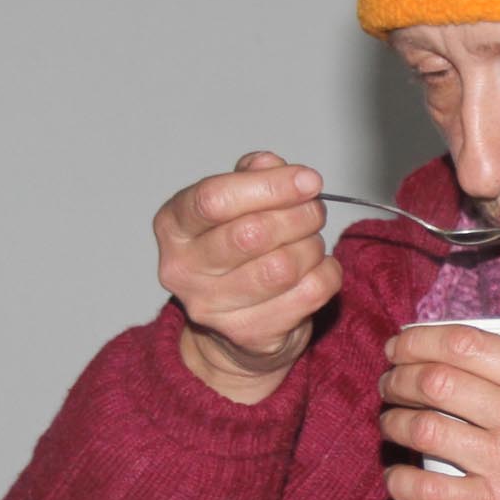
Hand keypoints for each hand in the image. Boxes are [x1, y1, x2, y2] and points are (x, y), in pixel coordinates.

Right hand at [154, 152, 340, 403]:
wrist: (232, 330)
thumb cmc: (234, 254)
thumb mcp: (234, 204)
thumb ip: (251, 176)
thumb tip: (271, 164)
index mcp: (173, 225)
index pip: (215, 199)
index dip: (271, 185)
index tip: (308, 180)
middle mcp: (182, 270)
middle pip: (252, 234)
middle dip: (299, 215)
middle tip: (314, 210)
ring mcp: (213, 308)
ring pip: (284, 266)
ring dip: (312, 246)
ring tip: (310, 242)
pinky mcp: (250, 336)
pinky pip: (309, 293)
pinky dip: (327, 273)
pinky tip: (316, 268)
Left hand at [379, 326, 499, 499]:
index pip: (467, 343)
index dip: (420, 340)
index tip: (402, 346)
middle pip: (436, 382)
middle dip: (398, 377)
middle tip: (389, 382)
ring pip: (425, 431)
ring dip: (394, 423)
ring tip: (390, 422)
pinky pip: (429, 491)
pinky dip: (400, 481)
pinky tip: (395, 475)